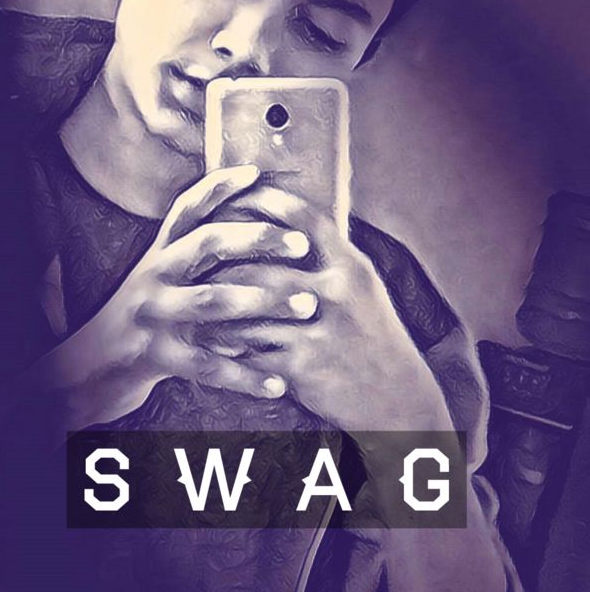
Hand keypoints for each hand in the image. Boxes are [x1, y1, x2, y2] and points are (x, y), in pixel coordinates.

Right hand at [45, 166, 315, 426]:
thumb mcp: (162, 281)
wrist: (89, 368)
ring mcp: (153, 314)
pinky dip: (246, 377)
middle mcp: (155, 275)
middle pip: (207, 243)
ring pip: (213, 301)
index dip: (219, 187)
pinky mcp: (154, 356)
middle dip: (257, 238)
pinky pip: (209, 366)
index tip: (257, 173)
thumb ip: (196, 261)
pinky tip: (278, 385)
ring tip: (307, 305)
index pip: (188, 209)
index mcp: (160, 254)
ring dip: (264, 301)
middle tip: (302, 244)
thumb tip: (254, 237)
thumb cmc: (145, 320)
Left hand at [204, 186, 453, 433]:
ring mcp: (319, 331)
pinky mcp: (303, 368)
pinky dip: (226, 346)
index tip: (237, 193)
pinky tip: (208, 343)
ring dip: (217, 305)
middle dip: (225, 261)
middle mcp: (338, 294)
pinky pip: (251, 351)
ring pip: (250, 307)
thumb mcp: (363, 290)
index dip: (266, 203)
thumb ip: (329, 260)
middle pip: (264, 264)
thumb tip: (289, 227)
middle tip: (196, 255)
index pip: (304, 219)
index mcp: (352, 268)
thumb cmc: (372, 338)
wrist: (397, 398)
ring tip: (195, 300)